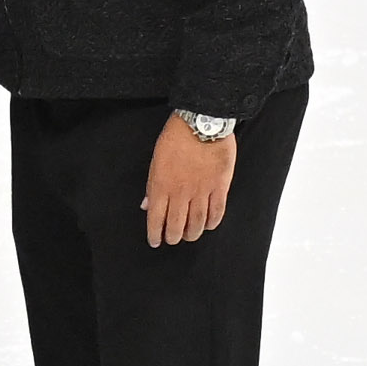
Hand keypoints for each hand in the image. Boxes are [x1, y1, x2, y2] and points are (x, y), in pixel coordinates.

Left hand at [144, 116, 238, 249]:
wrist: (201, 124)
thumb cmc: (175, 139)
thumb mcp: (155, 161)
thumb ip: (152, 186)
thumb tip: (146, 206)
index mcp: (161, 186)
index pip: (156, 218)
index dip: (155, 233)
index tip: (155, 241)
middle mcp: (181, 193)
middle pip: (177, 224)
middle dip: (173, 237)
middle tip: (173, 241)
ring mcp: (202, 191)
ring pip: (198, 221)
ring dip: (193, 233)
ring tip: (190, 236)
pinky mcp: (220, 186)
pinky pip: (217, 210)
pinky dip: (213, 222)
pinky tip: (210, 226)